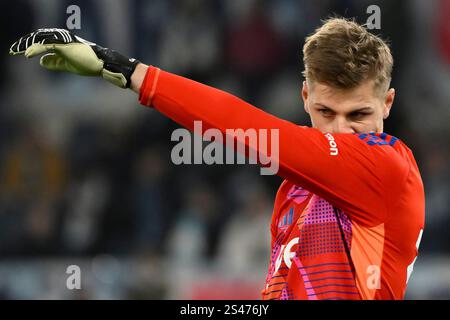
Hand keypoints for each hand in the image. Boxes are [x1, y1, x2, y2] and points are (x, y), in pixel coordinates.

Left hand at [9, 28, 139, 87]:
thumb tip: (41, 62)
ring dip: (27, 45)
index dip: (31, 45)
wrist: (102, 65)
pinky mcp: (64, 47)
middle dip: (25, 43)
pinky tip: (27, 54)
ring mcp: (63, 42)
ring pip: (40, 40)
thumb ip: (55, 63)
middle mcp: (62, 39)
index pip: (43, 41)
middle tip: (13, 49)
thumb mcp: (68, 65)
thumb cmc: (89, 65)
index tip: (21, 51)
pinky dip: (35, 49)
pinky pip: (46, 46)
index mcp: (63, 43)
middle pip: (39, 38)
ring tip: (17, 51)